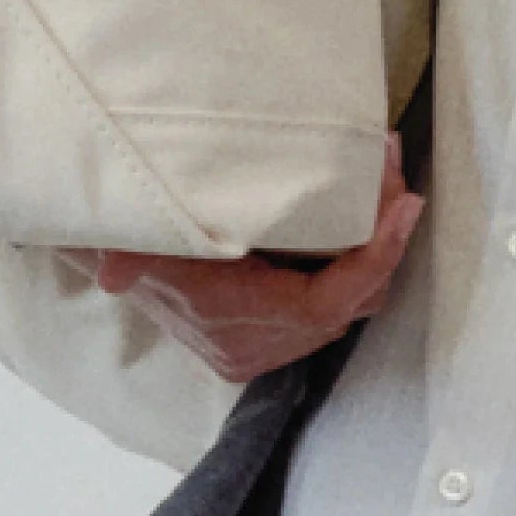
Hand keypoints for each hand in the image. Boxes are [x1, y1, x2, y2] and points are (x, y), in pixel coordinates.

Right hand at [56, 136, 424, 382]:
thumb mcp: (134, 238)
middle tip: (394, 169)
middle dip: (384, 237)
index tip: (403, 206)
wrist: (119, 255)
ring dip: (375, 246)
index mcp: (230, 320)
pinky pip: (336, 304)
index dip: (373, 258)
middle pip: (351, 300)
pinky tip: (365, 212)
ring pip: (352, 303)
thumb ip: (128, 257)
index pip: (323, 303)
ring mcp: (266, 347)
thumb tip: (111, 271)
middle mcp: (254, 346)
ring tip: (385, 179)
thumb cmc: (137, 236)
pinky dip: (357, 262)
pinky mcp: (274, 336)